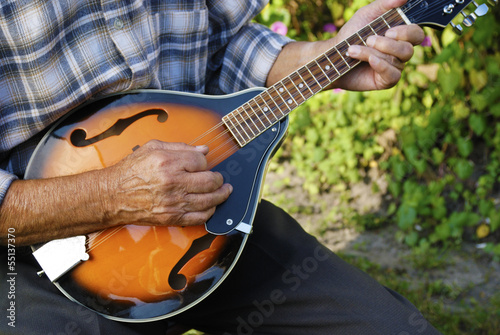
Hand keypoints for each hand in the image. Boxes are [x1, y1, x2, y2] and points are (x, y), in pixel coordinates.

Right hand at [105, 140, 232, 226]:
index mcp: (168, 163)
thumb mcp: (152, 148)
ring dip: (221, 195)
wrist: (112, 195)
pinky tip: (212, 206)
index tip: (203, 164)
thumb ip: (180, 147)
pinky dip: (210, 212)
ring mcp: (174, 202)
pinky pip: (200, 217)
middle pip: (210, 181)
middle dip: (219, 179)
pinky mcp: (172, 218)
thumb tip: (204, 149)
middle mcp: (173, 183)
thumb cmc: (130, 171)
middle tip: (221, 179)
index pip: (201, 161)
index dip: (205, 162)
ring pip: (209, 200)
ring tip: (225, 191)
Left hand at [333, 0, 424, 90]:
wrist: (334, 56)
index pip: (416, 34)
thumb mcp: (366, 15)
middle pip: (408, 49)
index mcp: (399, 36)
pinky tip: (369, 60)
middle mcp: (400, 52)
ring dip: (373, 53)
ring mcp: (394, 67)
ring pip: (396, 60)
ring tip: (354, 49)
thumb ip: (384, 4)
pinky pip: (393, 75)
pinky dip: (380, 65)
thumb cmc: (351, 35)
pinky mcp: (386, 80)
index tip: (388, 31)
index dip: (406, 32)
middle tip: (368, 40)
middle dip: (388, 45)